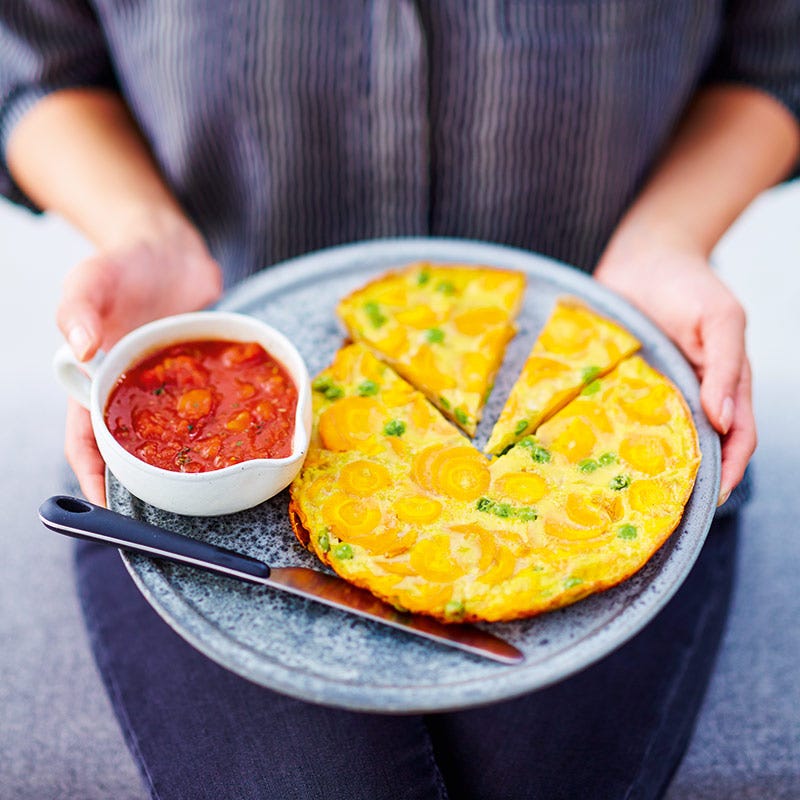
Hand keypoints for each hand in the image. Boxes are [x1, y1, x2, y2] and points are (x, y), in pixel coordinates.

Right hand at [57, 210, 222, 503]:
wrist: (167, 246)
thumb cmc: (122, 262)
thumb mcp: (92, 278)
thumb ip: (79, 308)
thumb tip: (78, 348)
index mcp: (93, 379)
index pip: (84, 439)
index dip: (93, 475)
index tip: (108, 505)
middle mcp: (130, 390)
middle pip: (132, 448)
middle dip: (146, 479)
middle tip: (173, 505)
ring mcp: (167, 386)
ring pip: (175, 433)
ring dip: (189, 457)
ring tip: (214, 481)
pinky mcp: (199, 376)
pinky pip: (210, 407)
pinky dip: (222, 424)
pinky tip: (245, 437)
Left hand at [594, 231, 754, 506]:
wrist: (644, 256)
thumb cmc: (688, 284)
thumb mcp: (719, 319)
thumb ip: (726, 367)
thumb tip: (725, 420)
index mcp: (725, 384)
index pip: (737, 440)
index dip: (730, 472)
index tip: (710, 500)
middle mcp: (692, 394)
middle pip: (696, 447)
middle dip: (686, 479)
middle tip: (662, 509)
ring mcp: (658, 390)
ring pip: (657, 438)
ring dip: (649, 464)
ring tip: (626, 492)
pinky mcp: (625, 383)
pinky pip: (622, 416)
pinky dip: (615, 436)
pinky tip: (595, 454)